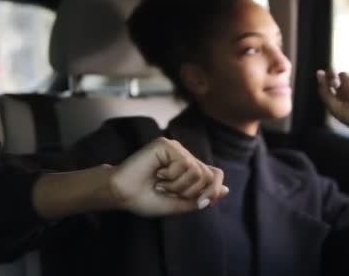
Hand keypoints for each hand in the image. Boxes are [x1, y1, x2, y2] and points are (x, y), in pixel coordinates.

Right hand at [109, 137, 228, 216]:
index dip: (213, 191)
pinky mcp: (167, 144)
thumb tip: (225, 190)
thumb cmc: (146, 199)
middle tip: (169, 191)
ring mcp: (176, 149)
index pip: (215, 175)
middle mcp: (185, 156)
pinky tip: (157, 174)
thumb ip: (201, 198)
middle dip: (191, 192)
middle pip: (209, 175)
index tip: (199, 202)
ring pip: (197, 171)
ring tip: (161, 183)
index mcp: (189, 169)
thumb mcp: (179, 204)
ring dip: (178, 186)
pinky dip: (172, 176)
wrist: (123, 195)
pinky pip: (185, 164)